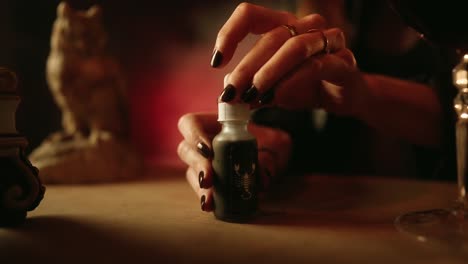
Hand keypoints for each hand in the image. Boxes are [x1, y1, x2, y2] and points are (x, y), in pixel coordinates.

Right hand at [177, 112, 291, 211]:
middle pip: (186, 150)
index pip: (190, 123)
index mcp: (214, 124)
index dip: (193, 135)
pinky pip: (201, 189)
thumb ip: (270, 156)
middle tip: (208, 178)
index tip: (208, 150)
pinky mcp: (209, 182)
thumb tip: (261, 180)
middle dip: (197, 165)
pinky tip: (211, 206)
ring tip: (209, 200)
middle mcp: (204, 143)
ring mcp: (204, 163)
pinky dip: (205, 197)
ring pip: (191, 172)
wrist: (276, 154)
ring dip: (198, 186)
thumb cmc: (271, 140)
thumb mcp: (275, 143)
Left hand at [212, 3, 365, 117]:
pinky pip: (315, 66)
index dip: (230, 34)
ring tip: (251, 96)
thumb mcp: (273, 88)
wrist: (346, 96)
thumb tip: (229, 98)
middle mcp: (306, 26)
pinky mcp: (343, 61)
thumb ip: (253, 89)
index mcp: (284, 24)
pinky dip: (292, 82)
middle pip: (271, 37)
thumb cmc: (306, 85)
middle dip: (246, 68)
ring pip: (293, 48)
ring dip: (268, 73)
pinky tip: (277, 98)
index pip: (251, 15)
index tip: (216, 62)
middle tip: (231, 93)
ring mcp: (328, 40)